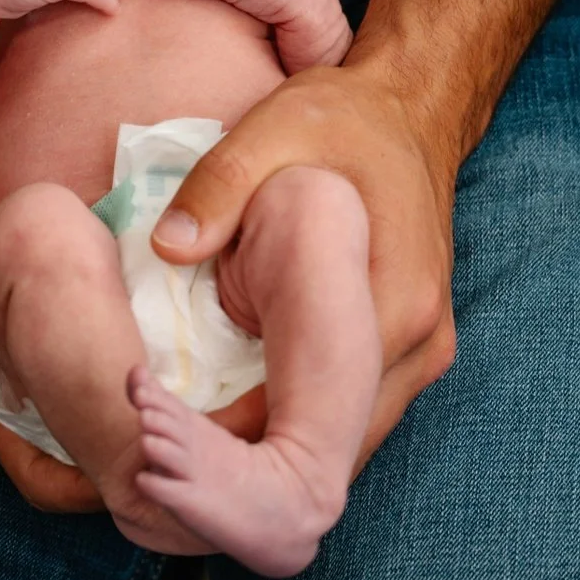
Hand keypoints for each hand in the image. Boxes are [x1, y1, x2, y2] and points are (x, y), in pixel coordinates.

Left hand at [149, 62, 456, 472]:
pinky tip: (235, 414)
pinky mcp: (403, 350)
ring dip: (269, 454)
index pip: (315, 425)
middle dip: (246, 469)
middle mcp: (415, 346)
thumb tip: (167, 248)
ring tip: (187, 448)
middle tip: (161, 456)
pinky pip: (345, 416)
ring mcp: (417, 353)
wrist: (409, 110)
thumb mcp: (273, 128)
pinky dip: (291, 425)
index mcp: (389, 302)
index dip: (237, 452)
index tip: (165, 446)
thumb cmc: (341, 118)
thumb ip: (219, 186)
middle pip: (328, 453)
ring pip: (339, 444)